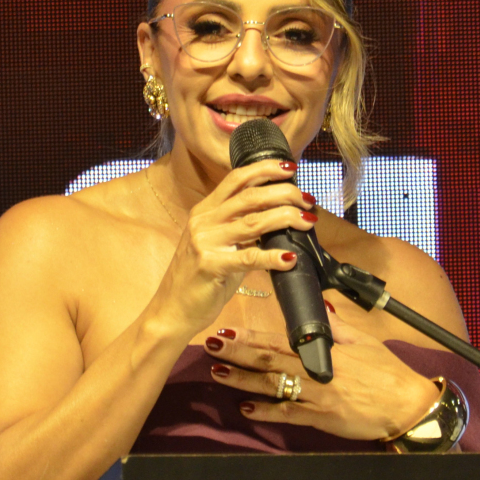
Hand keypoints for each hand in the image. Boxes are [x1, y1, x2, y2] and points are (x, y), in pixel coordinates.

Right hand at [147, 160, 319, 335]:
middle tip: (307, 200)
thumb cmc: (199, 279)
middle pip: (250, 196)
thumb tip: (278, 220)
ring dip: (285, 218)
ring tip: (307, 221)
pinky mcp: (210, 266)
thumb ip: (241, 230)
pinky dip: (273, 257)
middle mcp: (203, 221)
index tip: (290, 169)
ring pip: (253, 221)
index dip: (265, 169)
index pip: (237, 179)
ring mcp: (205, 242)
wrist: (172, 310)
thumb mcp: (217, 245)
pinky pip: (249, 258)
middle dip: (284, 193)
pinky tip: (290, 258)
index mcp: (205, 211)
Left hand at [203, 296, 441, 440]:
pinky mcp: (322, 418)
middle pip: (269, 359)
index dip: (252, 335)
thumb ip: (336, 326)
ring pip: (273, 385)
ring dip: (242, 380)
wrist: (408, 405)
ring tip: (217, 373)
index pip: (281, 339)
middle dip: (237, 352)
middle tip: (211, 345)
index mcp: (325, 350)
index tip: (229, 329)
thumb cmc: (388, 372)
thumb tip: (320, 306)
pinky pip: (289, 415)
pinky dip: (267, 412)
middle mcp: (316, 371)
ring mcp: (317, 395)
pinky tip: (246, 410)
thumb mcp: (364, 341)